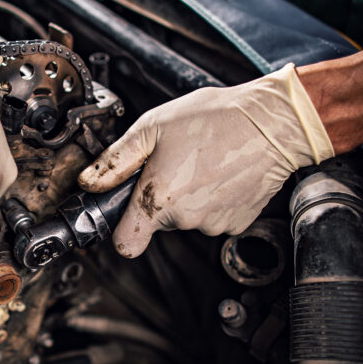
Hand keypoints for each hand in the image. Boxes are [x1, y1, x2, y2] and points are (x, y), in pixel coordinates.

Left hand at [78, 63, 333, 257]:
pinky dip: (213, 199)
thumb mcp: (152, 128)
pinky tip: (221, 172)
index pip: (126, 244)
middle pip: (157, 221)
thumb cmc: (215, 119)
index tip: (124, 213)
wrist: (274, 123)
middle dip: (159, 197)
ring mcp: (214, 224)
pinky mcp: (237, 223)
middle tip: (174, 162)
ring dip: (188, 196)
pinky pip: (212, 216)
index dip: (121, 229)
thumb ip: (115, 161)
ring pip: (186, 218)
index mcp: (159, 199)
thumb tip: (88, 182)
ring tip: (202, 162)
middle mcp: (186, 219)